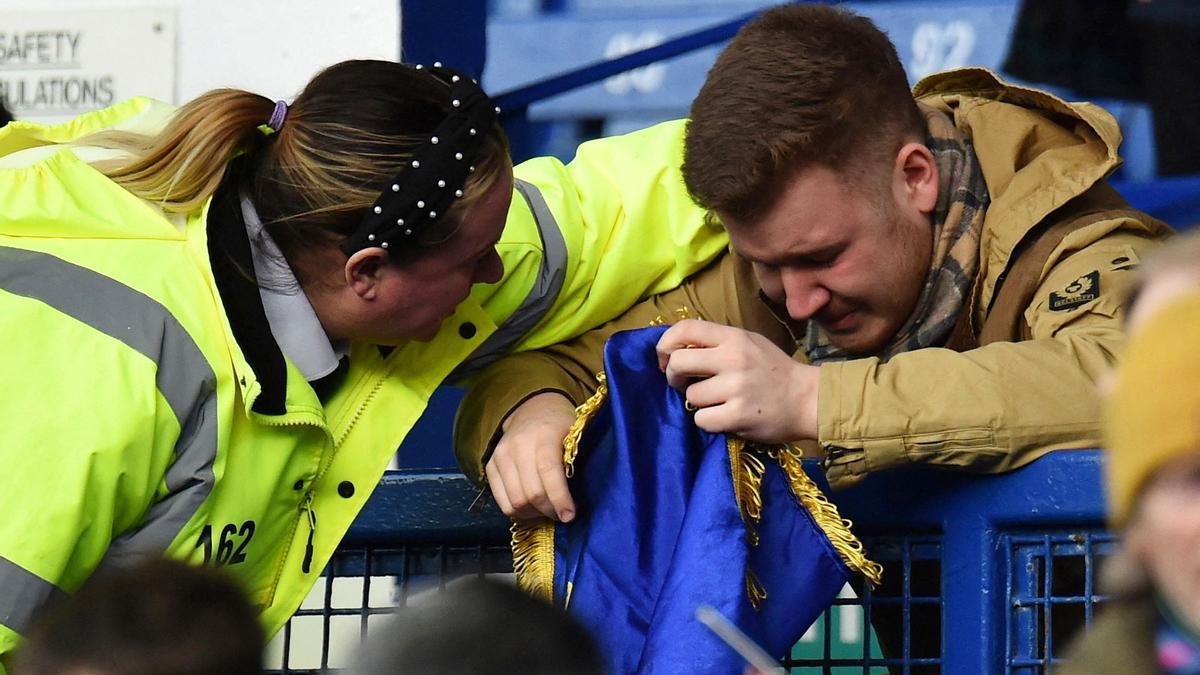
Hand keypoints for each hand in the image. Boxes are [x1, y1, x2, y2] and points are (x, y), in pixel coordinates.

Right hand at [484, 392, 577, 521]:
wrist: (533, 409)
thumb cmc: (560, 425)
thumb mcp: (575, 436)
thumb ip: (574, 463)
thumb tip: (576, 500)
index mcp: (543, 435)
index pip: (548, 473)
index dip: (560, 499)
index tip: (570, 515)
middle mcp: (518, 446)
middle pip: (530, 493)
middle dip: (549, 510)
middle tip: (562, 514)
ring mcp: (501, 456)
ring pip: (515, 502)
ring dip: (534, 514)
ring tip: (548, 511)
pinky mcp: (490, 466)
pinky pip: (501, 501)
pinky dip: (518, 512)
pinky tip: (532, 508)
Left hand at [657, 319, 819, 442]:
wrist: (808, 399)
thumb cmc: (773, 370)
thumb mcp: (748, 343)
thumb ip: (716, 343)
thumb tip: (675, 350)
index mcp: (734, 337)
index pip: (686, 329)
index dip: (665, 344)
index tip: (665, 358)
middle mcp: (734, 359)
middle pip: (678, 362)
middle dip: (673, 376)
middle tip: (682, 383)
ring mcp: (736, 388)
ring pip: (690, 396)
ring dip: (698, 402)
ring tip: (718, 402)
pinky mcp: (738, 416)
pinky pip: (702, 420)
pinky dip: (709, 422)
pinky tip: (725, 417)